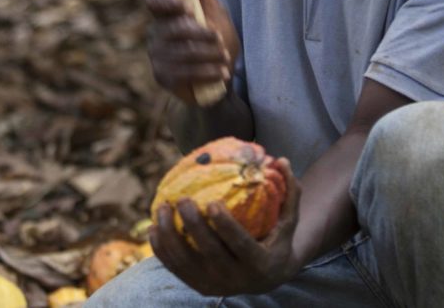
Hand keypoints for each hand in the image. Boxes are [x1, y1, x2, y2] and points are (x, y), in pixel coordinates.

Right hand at [146, 0, 240, 104]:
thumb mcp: (214, 11)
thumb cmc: (216, 41)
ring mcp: (157, 57)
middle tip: (220, 40)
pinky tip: (220, 73)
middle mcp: (155, 34)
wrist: (221, 78)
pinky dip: (206, 72)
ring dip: (208, 55)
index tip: (188, 7)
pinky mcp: (162, 77)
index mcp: (165, 14)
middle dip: (202, 35)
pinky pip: (183, 73)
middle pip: (174, 29)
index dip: (167, 3)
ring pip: (182, 52)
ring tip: (225, 59)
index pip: (153, 2)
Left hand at [149, 159, 301, 295]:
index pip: (240, 245)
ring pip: (186, 262)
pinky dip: (161, 249)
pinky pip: (175, 268)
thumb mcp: (289, 219)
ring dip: (170, 236)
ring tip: (162, 208)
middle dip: (193, 226)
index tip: (211, 203)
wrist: (268, 278)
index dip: (225, 226)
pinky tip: (153, 227)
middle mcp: (236, 279)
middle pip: (209, 253)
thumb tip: (282, 159)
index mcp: (259, 263)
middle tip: (182, 199)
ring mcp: (215, 285)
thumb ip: (290, 190)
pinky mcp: (199, 286)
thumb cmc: (278, 238)